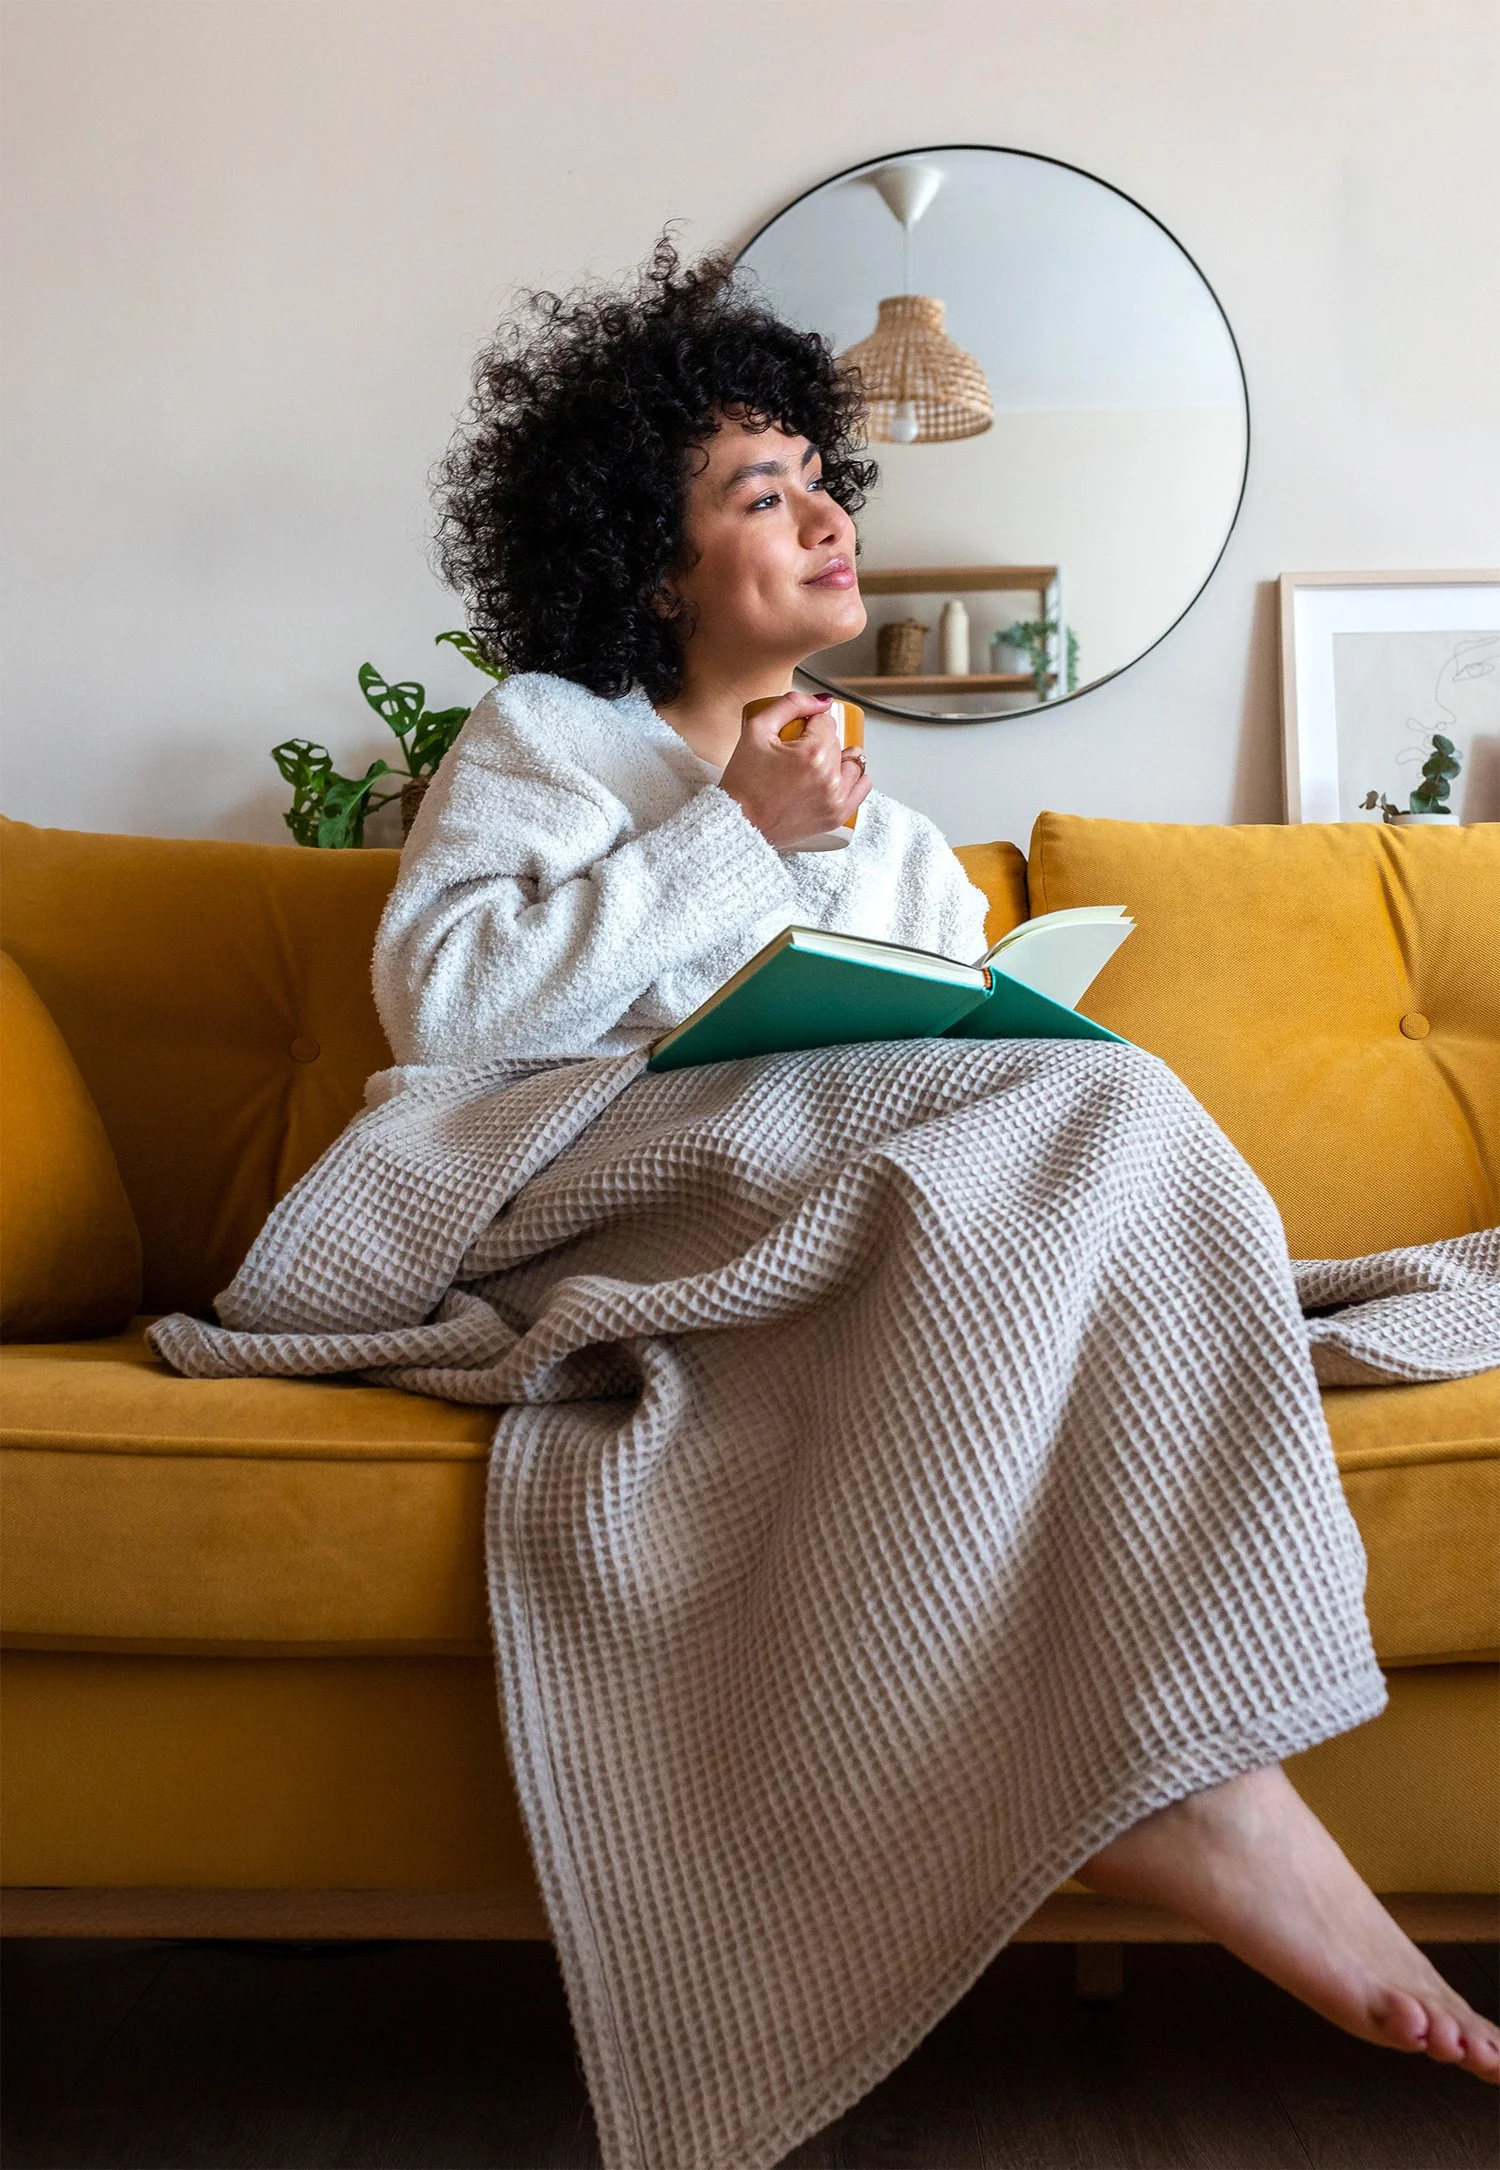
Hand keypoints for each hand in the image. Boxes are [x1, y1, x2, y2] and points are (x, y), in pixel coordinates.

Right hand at [718, 692, 870, 848]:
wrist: (738, 824)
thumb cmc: (743, 783)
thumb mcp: (756, 730)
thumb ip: (790, 704)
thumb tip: (822, 701)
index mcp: (812, 753)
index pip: (826, 722)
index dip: (810, 723)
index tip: (796, 732)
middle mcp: (829, 778)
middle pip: (837, 742)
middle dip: (820, 741)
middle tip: (796, 752)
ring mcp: (835, 799)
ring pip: (853, 763)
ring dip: (838, 759)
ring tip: (816, 765)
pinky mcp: (836, 816)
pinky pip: (861, 789)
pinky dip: (854, 779)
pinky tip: (838, 776)